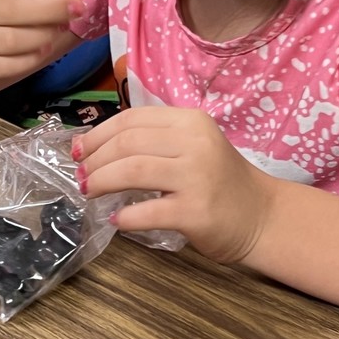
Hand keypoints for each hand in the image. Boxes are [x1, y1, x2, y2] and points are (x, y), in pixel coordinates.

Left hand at [74, 107, 275, 263]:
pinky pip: (149, 210)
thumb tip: (95, 148)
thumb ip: (154, 141)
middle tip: (80, 176)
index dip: (98, 134)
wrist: (261, 215)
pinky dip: (126, 216)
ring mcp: (197, 176)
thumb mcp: (191, 145)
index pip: (132, 119)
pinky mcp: (196, 211)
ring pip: (133, 170)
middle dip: (95, 159)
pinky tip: (117, 219)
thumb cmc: (219, 179)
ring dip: (102, 182)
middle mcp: (194, 142)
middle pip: (128, 143)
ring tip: (89, 192)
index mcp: (190, 121)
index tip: (78, 150)